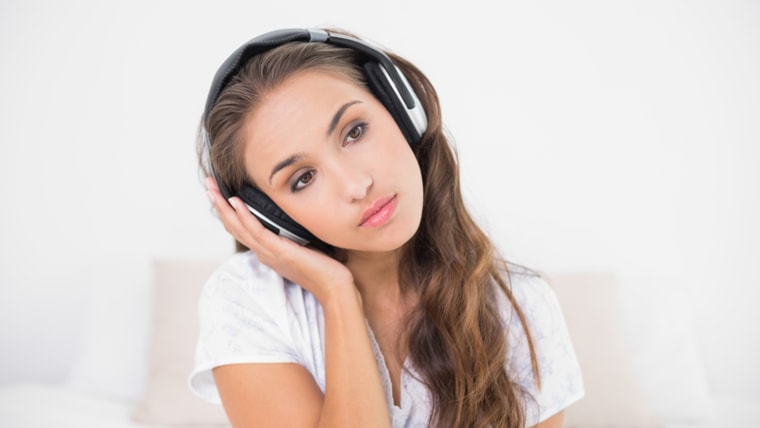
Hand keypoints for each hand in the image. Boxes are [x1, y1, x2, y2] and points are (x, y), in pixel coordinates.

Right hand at [206, 177, 354, 302]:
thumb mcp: (302, 245)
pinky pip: (256, 232)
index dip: (227, 211)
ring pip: (238, 227)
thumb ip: (291, 233)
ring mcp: (269, 253)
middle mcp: (263, 252)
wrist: (333, 286)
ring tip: (213, 188)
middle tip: (208, 184)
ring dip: (224, 206)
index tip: (220, 192)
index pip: (240, 229)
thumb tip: (290, 215)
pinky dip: (244, 216)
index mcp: (266, 251)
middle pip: (232, 226)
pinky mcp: (279, 252)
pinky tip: (236, 201)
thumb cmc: (323, 267)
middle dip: (218, 204)